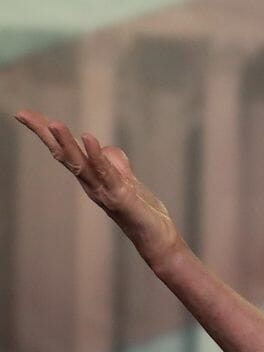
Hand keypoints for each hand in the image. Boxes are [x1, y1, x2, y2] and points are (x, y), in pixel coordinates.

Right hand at [14, 109, 183, 265]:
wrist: (154, 237)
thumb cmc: (140, 210)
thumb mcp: (127, 180)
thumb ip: (115, 163)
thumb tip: (104, 147)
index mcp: (90, 177)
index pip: (64, 151)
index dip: (45, 133)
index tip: (23, 114)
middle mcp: (90, 183)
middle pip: (63, 154)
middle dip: (43, 133)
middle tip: (22, 114)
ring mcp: (103, 189)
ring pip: (79, 163)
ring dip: (66, 143)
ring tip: (52, 122)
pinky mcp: (120, 195)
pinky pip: (105, 171)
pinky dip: (95, 154)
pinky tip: (88, 138)